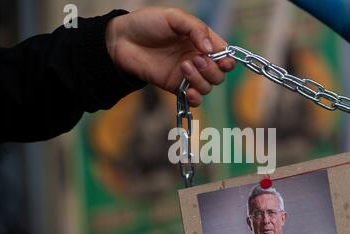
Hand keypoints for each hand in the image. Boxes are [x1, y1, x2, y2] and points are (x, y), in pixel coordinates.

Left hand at [105, 7, 235, 106]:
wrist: (121, 41)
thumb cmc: (147, 24)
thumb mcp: (174, 17)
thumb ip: (196, 29)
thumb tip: (210, 49)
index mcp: (201, 41)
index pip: (224, 54)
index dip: (227, 59)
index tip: (222, 59)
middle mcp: (197, 59)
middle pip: (219, 74)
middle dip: (211, 69)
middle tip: (194, 59)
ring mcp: (187, 75)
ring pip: (208, 87)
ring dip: (200, 80)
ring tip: (183, 66)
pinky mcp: (176, 87)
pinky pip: (194, 99)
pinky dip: (195, 98)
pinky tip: (188, 90)